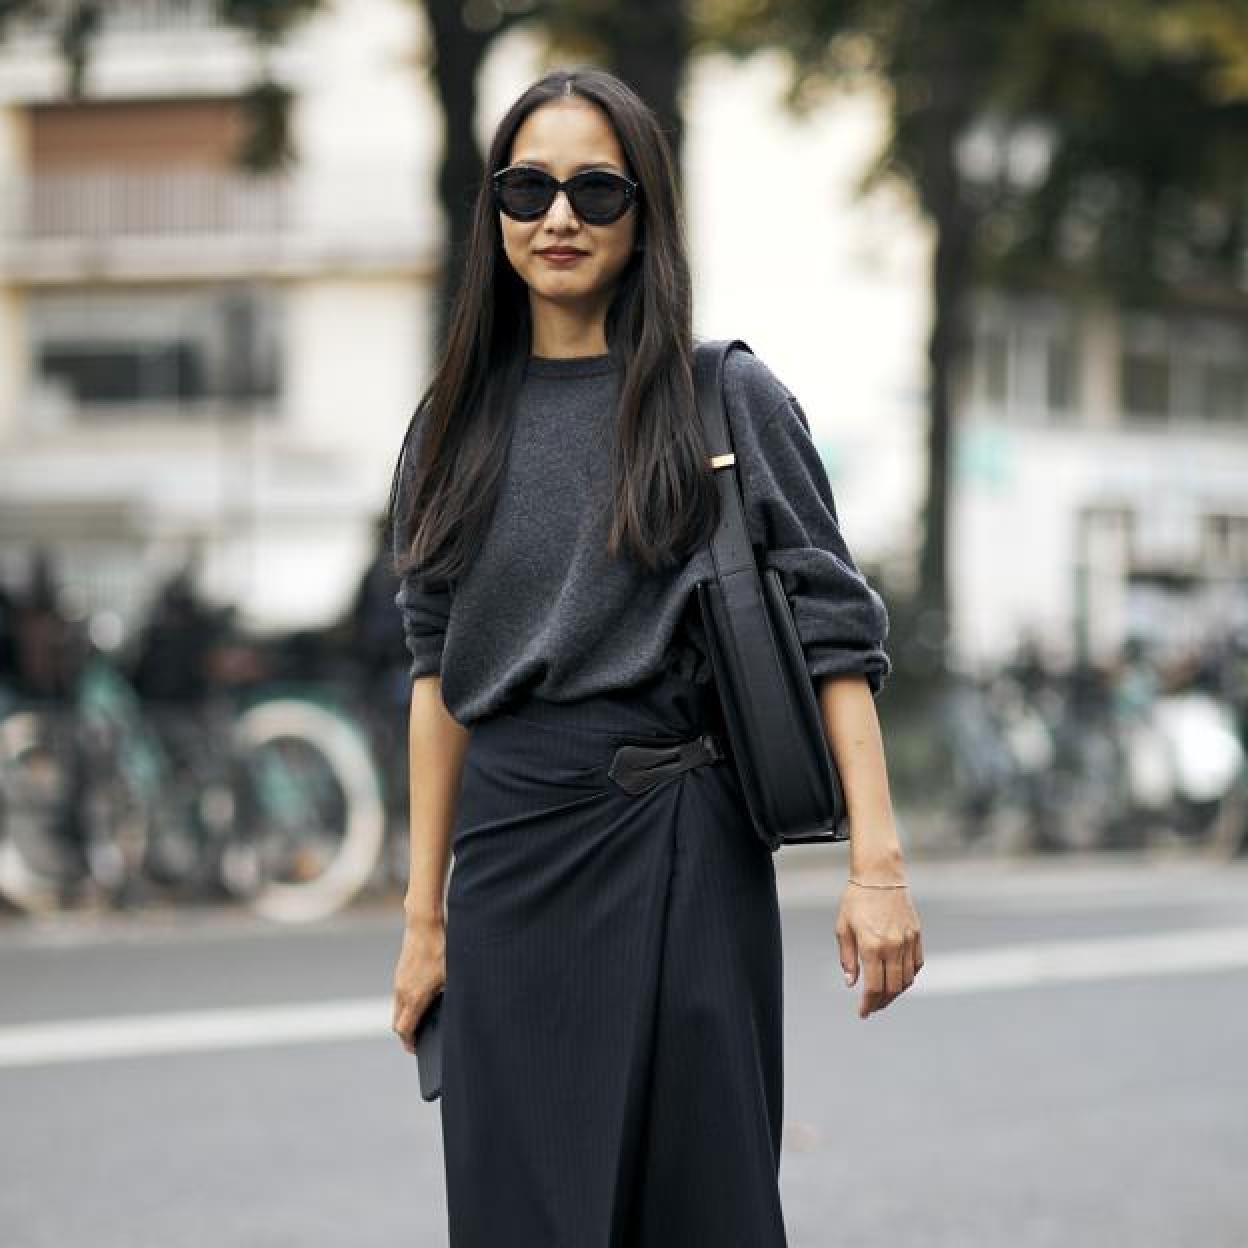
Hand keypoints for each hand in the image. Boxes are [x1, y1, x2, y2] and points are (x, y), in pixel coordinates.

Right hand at [392, 913, 446, 1053]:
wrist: (423, 923)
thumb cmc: (441, 949)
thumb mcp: (452, 976)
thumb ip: (451, 996)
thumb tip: (459, 1011)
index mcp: (413, 998)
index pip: (403, 1030)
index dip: (409, 1043)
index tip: (417, 1049)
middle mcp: (402, 992)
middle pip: (397, 1022)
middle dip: (407, 1033)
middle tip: (419, 1038)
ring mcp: (399, 980)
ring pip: (398, 1007)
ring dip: (406, 1016)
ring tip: (422, 1019)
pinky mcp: (400, 970)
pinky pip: (400, 994)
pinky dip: (407, 1002)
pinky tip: (422, 997)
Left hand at [836, 878, 923, 1018]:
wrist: (880, 875)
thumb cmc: (857, 899)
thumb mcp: (843, 927)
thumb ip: (848, 958)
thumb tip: (851, 983)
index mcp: (872, 946)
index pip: (874, 987)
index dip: (868, 1005)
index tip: (863, 1013)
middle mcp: (892, 946)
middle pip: (892, 988)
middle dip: (881, 1002)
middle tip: (872, 1007)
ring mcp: (907, 941)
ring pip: (907, 979)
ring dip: (896, 992)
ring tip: (884, 996)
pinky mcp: (916, 935)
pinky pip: (917, 965)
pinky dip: (909, 977)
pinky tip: (898, 979)